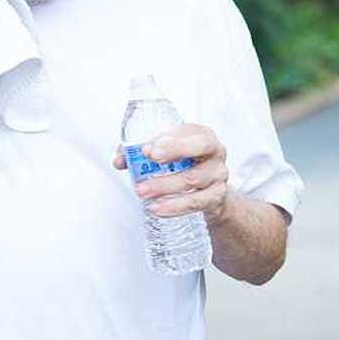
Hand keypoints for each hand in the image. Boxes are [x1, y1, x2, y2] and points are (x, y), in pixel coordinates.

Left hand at [113, 123, 230, 225]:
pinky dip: (176, 207)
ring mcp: (218, 174)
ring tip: (142, 191)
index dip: (171, 139)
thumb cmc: (185, 165)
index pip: (190, 131)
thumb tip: (120, 161)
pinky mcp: (216, 197)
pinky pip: (197, 202)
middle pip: (201, 147)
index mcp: (202, 135)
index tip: (148, 148)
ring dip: (165, 185)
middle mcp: (215, 152)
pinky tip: (159, 208)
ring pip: (193, 179)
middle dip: (175, 150)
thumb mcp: (167, 153)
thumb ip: (140, 154)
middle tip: (150, 159)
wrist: (209, 192)